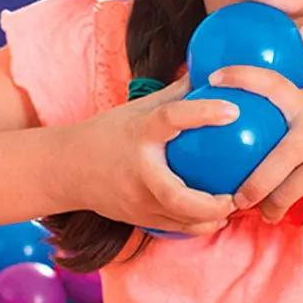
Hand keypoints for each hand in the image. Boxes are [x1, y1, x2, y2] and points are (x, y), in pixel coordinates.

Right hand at [76, 76, 238, 233]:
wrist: (67, 169)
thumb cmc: (107, 133)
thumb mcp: (137, 109)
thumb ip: (174, 95)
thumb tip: (210, 74)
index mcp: (139, 134)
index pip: (171, 119)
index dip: (203, 113)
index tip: (233, 110)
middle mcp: (138, 170)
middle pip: (176, 195)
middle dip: (210, 202)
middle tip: (236, 194)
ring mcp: (137, 199)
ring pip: (179, 219)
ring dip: (210, 218)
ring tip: (233, 206)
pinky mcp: (138, 218)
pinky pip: (174, 228)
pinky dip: (197, 225)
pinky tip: (216, 216)